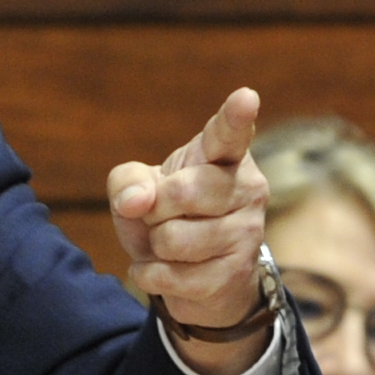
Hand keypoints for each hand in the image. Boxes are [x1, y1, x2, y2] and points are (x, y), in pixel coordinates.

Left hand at [107, 89, 270, 363]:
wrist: (199, 277)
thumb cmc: (169, 217)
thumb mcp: (139, 188)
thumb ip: (127, 180)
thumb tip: (136, 203)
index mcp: (225, 155)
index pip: (230, 133)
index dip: (236, 116)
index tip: (245, 97)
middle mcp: (248, 189)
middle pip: (181, 192)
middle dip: (154, 209)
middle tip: (162, 216)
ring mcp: (247, 233)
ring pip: (173, 238)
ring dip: (155, 246)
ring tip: (170, 245)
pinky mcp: (235, 275)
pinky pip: (171, 276)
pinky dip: (151, 275)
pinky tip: (166, 270)